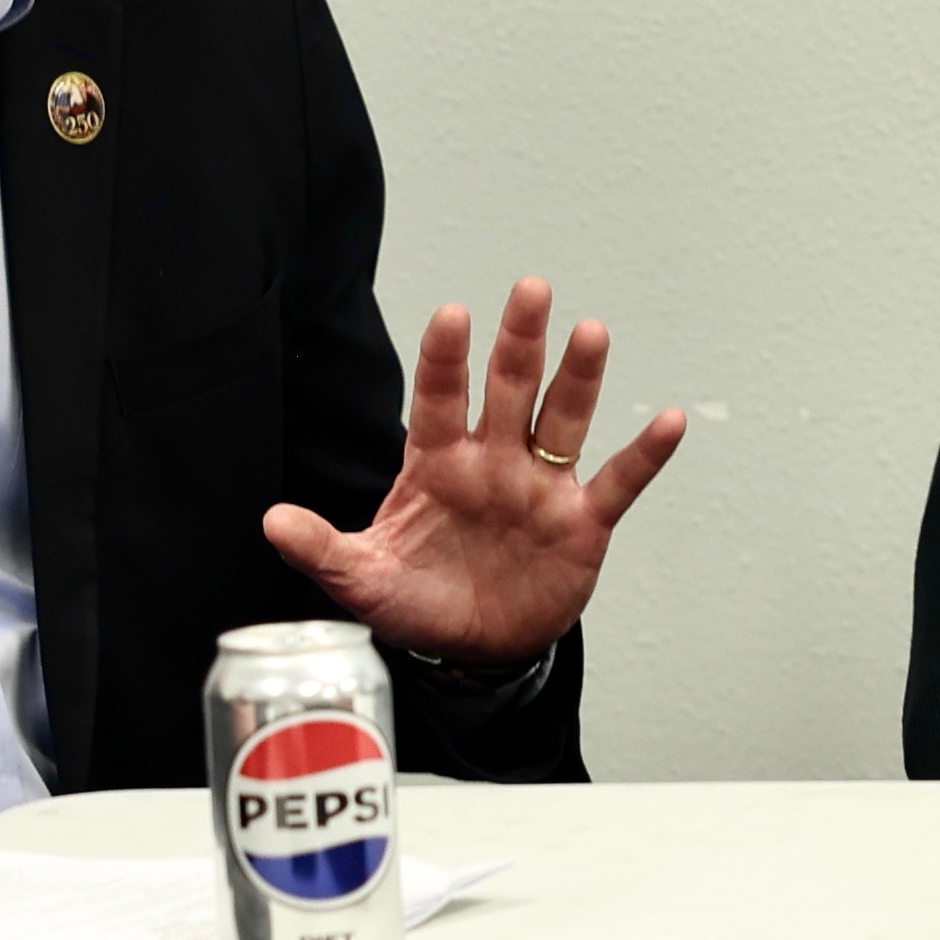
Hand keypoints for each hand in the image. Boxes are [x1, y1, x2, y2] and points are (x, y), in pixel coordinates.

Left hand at [261, 278, 685, 667]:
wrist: (475, 648)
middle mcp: (492, 462)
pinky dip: (644, 455)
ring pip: (563, 420)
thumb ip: (322, 549)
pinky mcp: (581, 523)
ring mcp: (539, 488)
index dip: (446, 361)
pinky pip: (617, 481)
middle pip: (508, 389)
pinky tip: (667, 421)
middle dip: (519, 342)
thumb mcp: (362, 580)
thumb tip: (272, 520)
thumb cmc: (417, 602)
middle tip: (531, 290)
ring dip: (579, 378)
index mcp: (436, 464)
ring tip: (591, 332)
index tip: (454, 316)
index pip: (439, 400)